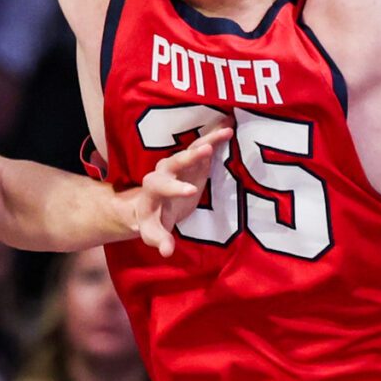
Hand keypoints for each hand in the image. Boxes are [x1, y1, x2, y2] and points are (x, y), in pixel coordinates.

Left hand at [119, 127, 229, 255]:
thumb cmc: (152, 219)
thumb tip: (167, 252)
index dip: (174, 187)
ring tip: (225, 133)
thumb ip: (159, 240)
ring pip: (191, 150)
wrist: (151, 204)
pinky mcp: (193, 161)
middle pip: (175, 161)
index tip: (191, 191)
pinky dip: (215, 138)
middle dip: (189, 157)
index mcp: (153, 189)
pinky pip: (204, 147)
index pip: (160, 185)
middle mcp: (164, 171)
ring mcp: (179, 163)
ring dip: (207, 141)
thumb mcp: (153, 232)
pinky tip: (230, 128)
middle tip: (205, 151)